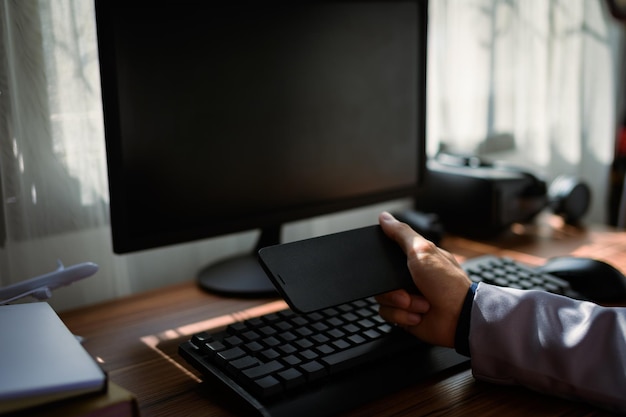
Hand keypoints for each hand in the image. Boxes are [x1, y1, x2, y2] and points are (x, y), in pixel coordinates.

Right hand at [375, 212, 470, 346]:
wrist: (458, 318)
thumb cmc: (447, 284)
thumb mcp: (423, 251)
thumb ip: (402, 233)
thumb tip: (384, 217)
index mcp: (416, 259)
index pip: (389, 254)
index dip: (385, 260)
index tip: (390, 265)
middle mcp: (410, 278)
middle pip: (381, 278)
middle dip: (393, 287)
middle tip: (408, 288)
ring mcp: (407, 297)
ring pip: (382, 298)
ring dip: (401, 303)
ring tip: (420, 304)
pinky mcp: (404, 316)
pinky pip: (387, 314)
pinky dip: (403, 316)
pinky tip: (418, 315)